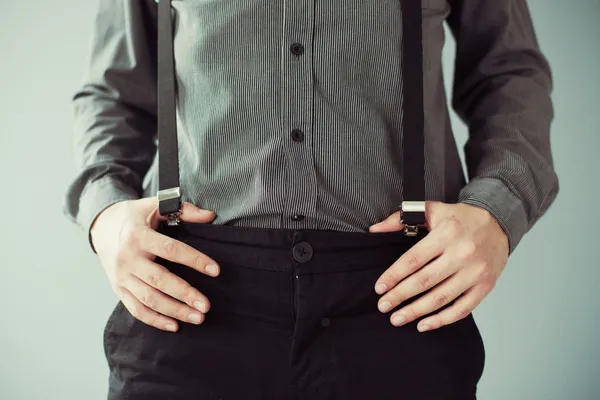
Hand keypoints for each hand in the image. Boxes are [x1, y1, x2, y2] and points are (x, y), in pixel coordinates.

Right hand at [91, 197, 220, 332]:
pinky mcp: (118, 289)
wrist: (102, 227)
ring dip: (174, 311)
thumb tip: (210, 216)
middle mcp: (128, 258)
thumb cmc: (134, 216)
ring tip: (198, 318)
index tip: (215, 270)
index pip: (170, 250)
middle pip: (159, 280)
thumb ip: (184, 210)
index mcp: (138, 235)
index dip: (194, 260)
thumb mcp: (155, 206)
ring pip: (148, 298)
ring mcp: (121, 276)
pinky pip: (136, 309)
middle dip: (184, 294)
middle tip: (206, 305)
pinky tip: (174, 326)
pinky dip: (155, 320)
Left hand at [368, 201, 508, 331]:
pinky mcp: (486, 286)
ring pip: (441, 298)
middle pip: (424, 281)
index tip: (379, 288)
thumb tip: (374, 230)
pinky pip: (462, 309)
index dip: (394, 275)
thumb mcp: (432, 210)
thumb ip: (400, 218)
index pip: (413, 259)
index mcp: (446, 233)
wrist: (499, 222)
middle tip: (383, 307)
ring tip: (397, 318)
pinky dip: (442, 320)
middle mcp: (462, 253)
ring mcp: (476, 272)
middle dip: (400, 296)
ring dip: (416, 311)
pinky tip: (423, 324)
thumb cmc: (460, 218)